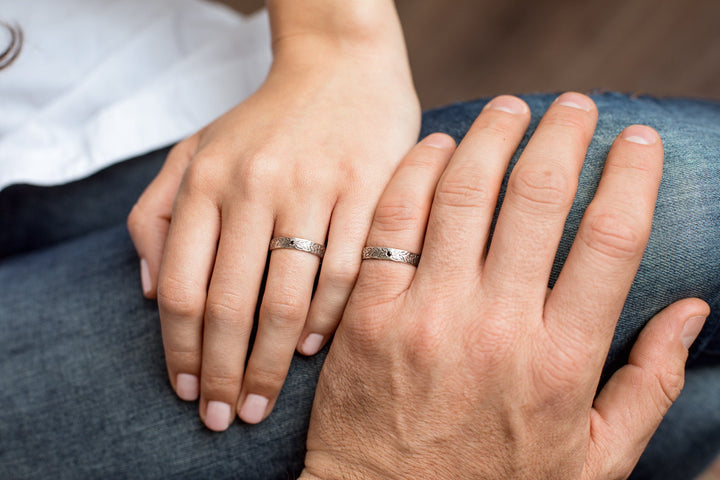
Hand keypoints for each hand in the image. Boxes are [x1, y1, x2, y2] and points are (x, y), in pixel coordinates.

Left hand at [126, 24, 419, 429]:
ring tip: (263, 402)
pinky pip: (346, 274)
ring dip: (273, 364)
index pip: (181, 287)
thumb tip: (150, 292)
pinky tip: (312, 351)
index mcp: (206, 179)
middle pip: (231, 306)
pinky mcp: (369, 191)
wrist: (342, 67)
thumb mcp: (194, 151)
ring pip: (287, 300)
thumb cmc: (265, 121)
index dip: (179, 351)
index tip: (187, 391)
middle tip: (225, 418)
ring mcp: (315, 188)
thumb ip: (156, 214)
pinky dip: (326, 322)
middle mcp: (255, 185)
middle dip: (224, 374)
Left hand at [300, 93, 708, 478]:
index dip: (632, 176)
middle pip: (538, 199)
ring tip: (511, 108)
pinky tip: (438, 145)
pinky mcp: (369, 311)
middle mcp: (494, 327)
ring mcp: (425, 315)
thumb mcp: (592, 460)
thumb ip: (647, 386)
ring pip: (464, 193)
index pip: (610, 239)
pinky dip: (418, 170)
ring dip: (492, 135)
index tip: (639, 142)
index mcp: (560, 361)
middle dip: (563, 135)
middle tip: (574, 106)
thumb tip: (689, 312)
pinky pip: (394, 219)